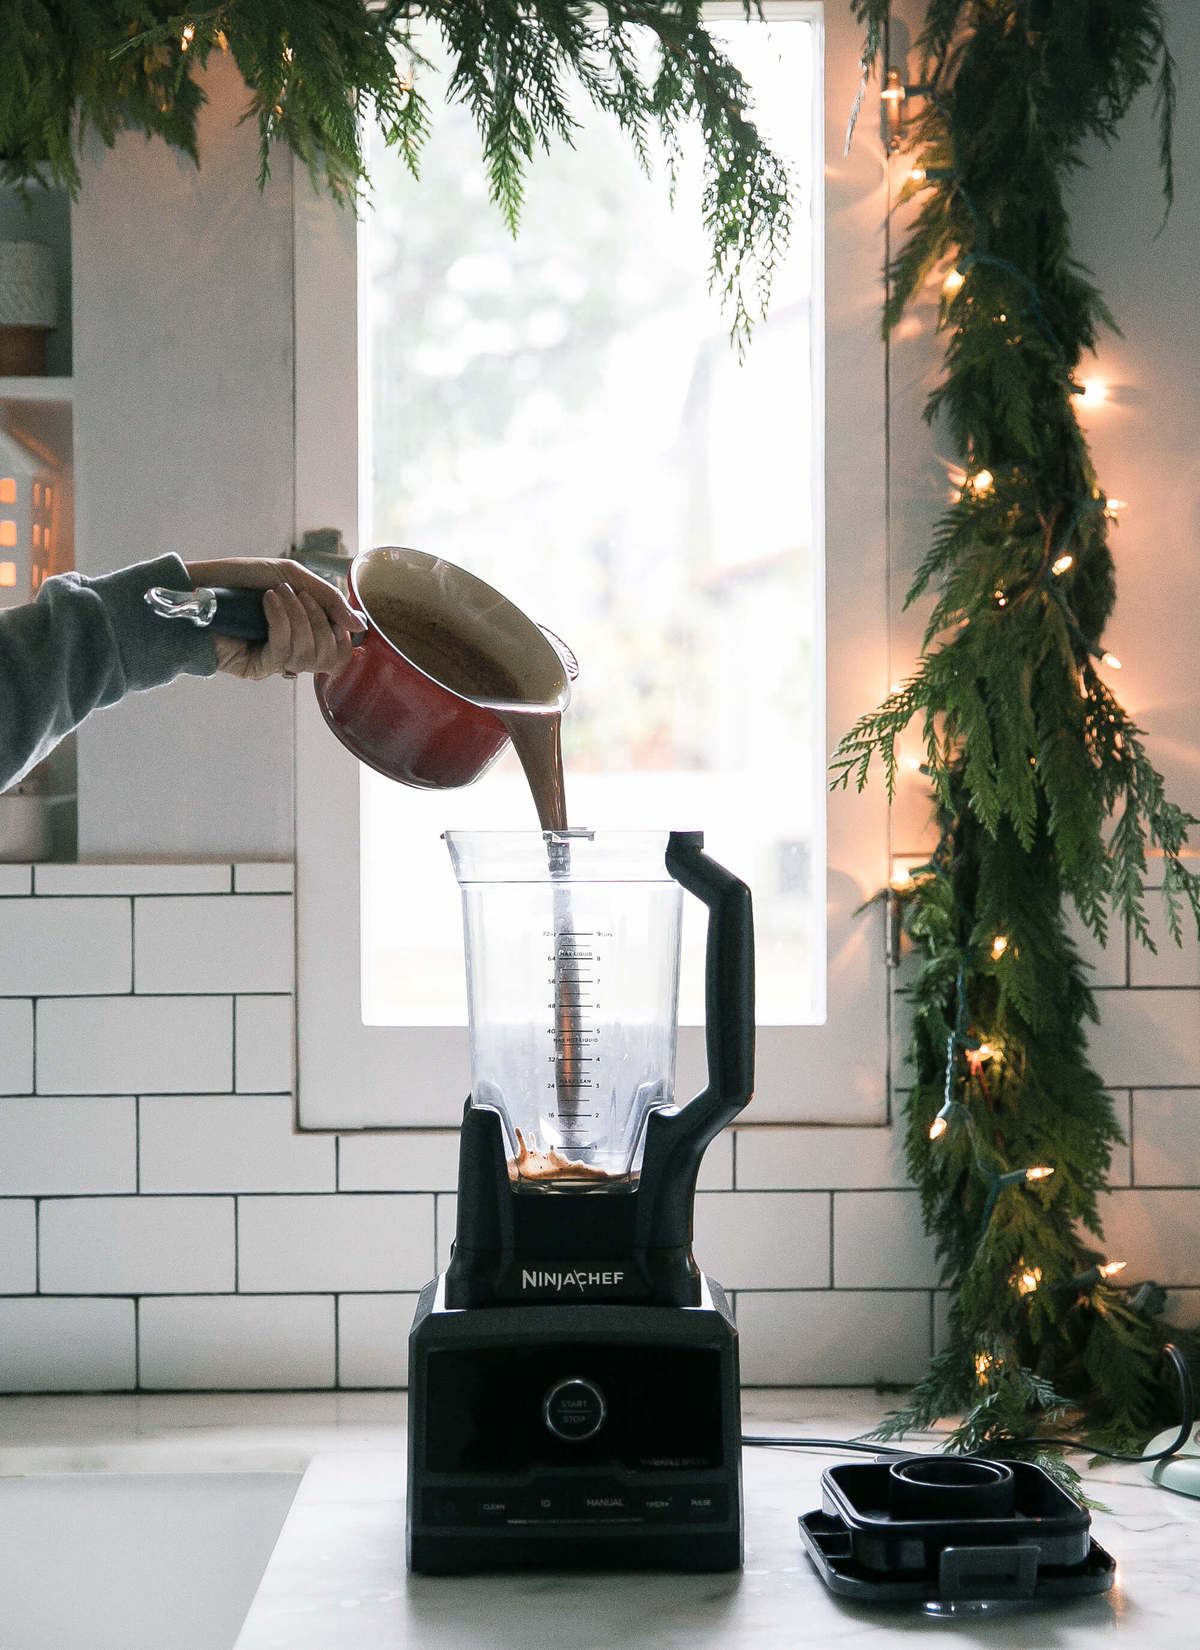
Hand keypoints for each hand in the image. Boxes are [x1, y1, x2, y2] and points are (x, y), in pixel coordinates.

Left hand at [183, 557, 365, 681]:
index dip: (344, 637)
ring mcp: (275, 662)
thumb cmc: (240, 580)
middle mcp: (293, 652)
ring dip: (297, 617)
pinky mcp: (256, 668)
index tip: (333, 613)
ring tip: (276, 593)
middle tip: (296, 595)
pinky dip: (280, 620)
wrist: (197, 588)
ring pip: (308, 655)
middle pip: (329, 658)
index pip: (340, 653)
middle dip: (318, 619)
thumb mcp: (292, 577)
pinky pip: (284, 650)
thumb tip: (360, 624)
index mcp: (305, 634)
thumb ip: (328, 598)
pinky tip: (267, 602)